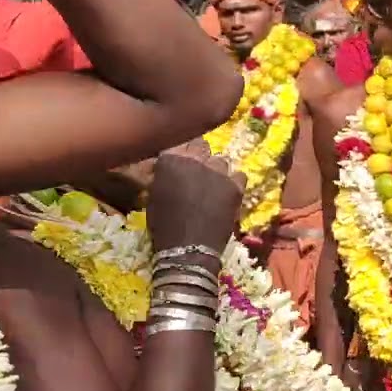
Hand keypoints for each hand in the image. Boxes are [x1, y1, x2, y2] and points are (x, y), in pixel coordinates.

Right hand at [146, 139, 242, 255]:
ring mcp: (218, 171)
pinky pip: (238, 174)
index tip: (178, 160)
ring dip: (214, 168)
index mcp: (171, 159)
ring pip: (220, 159)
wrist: (188, 250)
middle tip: (194, 171)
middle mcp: (195, 159)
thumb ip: (163, 174)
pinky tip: (226, 191)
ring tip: (211, 183)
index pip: (177, 140)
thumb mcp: (153, 195)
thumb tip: (168, 167)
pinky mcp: (236, 186)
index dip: (179, 150)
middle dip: (197, 155)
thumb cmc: (163, 225)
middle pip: (200, 145)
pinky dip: (232, 181)